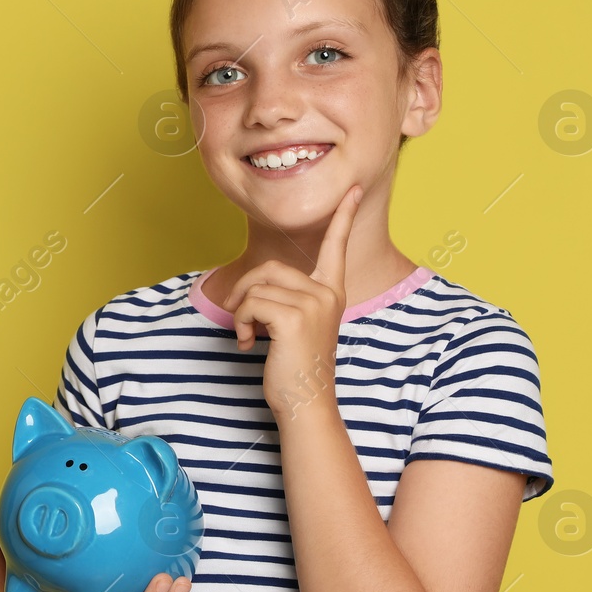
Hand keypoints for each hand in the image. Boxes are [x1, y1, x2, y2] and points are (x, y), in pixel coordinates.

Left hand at [218, 185, 360, 418]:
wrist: (306, 402)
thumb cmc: (296, 366)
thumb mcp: (296, 325)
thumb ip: (287, 299)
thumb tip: (253, 288)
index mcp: (331, 292)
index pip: (336, 246)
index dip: (342, 216)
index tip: (350, 189)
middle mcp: (327, 294)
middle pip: (270, 268)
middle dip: (245, 292)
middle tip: (241, 318)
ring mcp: (313, 304)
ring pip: (256, 288)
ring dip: (241, 314)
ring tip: (250, 337)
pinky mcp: (294, 318)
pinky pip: (252, 303)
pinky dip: (241, 323)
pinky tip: (250, 344)